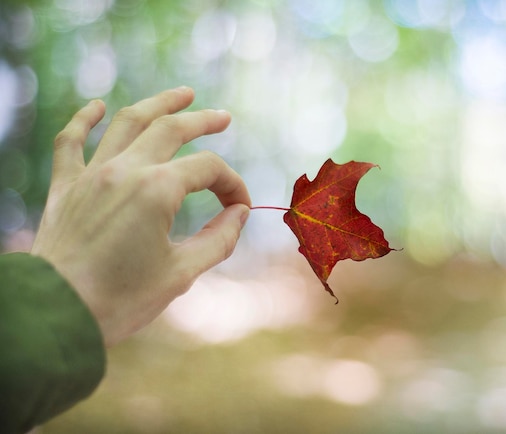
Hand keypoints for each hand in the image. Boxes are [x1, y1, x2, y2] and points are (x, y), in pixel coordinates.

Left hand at [30, 87, 250, 345]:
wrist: (57, 314)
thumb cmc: (121, 299)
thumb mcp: (182, 273)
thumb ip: (219, 239)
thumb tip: (239, 214)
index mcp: (157, 190)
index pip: (209, 169)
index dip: (232, 184)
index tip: (240, 207)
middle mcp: (124, 171)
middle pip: (170, 129)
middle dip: (202, 120)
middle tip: (222, 117)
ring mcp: (90, 175)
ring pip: (126, 123)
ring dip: (157, 104)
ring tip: (182, 94)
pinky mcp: (64, 188)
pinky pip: (70, 142)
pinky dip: (83, 120)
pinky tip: (97, 106)